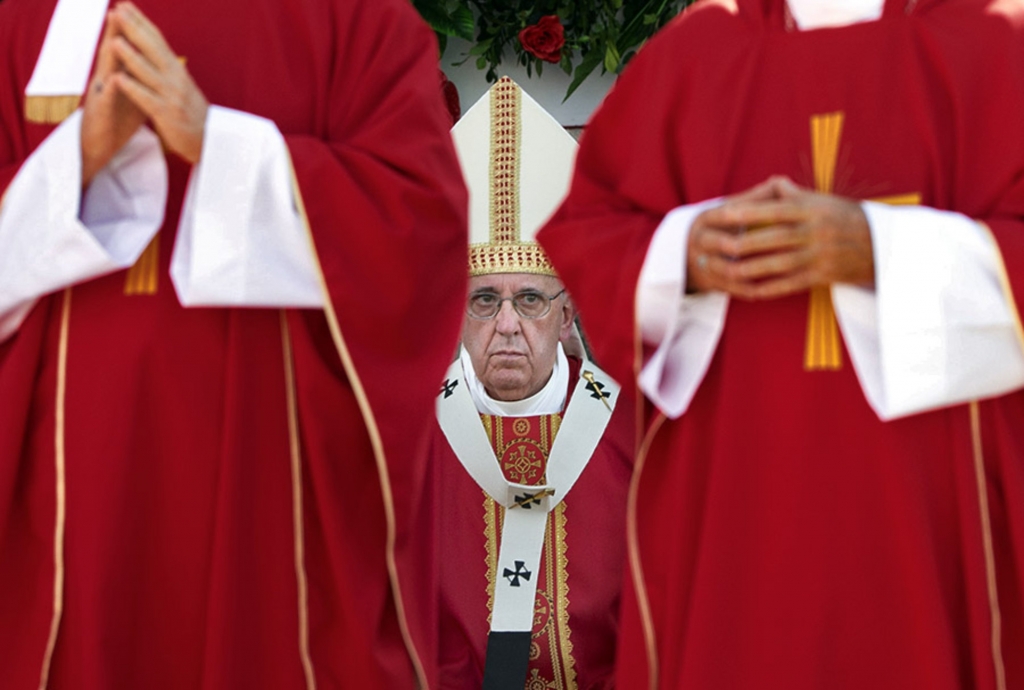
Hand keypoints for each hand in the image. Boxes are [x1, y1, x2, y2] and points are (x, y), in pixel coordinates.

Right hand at [80, 10, 146, 186]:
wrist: (100, 148)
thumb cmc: (118, 122)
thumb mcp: (134, 96)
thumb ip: (143, 79)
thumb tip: (157, 65)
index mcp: (118, 76)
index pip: (125, 50)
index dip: (131, 31)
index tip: (136, 10)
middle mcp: (107, 82)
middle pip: (113, 53)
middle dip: (118, 32)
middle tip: (122, 9)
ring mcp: (101, 97)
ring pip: (106, 72)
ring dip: (110, 55)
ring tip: (114, 37)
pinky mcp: (99, 115)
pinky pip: (105, 102)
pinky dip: (110, 90)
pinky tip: (114, 79)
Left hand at [107, 2, 207, 163]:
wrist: (211, 140)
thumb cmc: (192, 113)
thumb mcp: (182, 85)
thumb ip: (166, 67)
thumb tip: (153, 48)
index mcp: (177, 70)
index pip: (157, 39)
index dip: (141, 21)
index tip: (125, 5)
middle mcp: (175, 78)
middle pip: (152, 49)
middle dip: (132, 29)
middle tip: (115, 11)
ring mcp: (171, 96)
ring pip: (148, 72)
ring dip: (130, 56)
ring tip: (114, 41)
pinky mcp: (166, 115)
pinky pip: (146, 99)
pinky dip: (132, 88)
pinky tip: (118, 79)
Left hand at [686, 176, 873, 298]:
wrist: (881, 243)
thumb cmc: (844, 217)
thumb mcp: (821, 200)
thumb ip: (793, 194)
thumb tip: (769, 184)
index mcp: (812, 209)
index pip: (775, 210)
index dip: (748, 212)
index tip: (723, 214)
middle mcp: (815, 231)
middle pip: (773, 239)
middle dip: (742, 244)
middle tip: (716, 247)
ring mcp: (819, 255)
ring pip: (778, 264)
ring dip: (749, 270)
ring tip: (725, 272)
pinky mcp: (823, 276)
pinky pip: (790, 284)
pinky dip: (768, 289)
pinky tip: (748, 292)